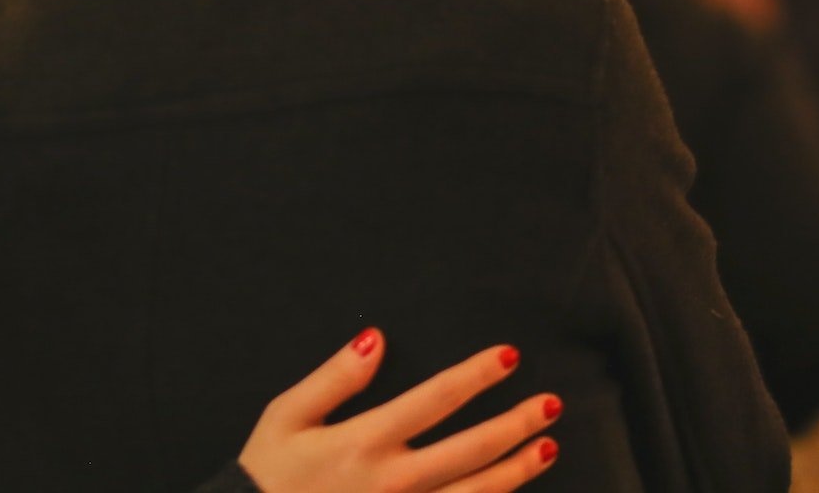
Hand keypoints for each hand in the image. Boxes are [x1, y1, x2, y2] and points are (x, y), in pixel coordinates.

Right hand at [237, 329, 560, 492]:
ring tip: (548, 449)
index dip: (477, 376)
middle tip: (551, 404)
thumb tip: (375, 339)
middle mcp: (392, 482)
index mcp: (364, 442)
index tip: (509, 358)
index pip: (436, 399)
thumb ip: (334, 378)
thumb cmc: (267, 475)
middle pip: (471, 450)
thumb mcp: (286, 416)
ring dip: (516, 471)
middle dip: (516, 424)